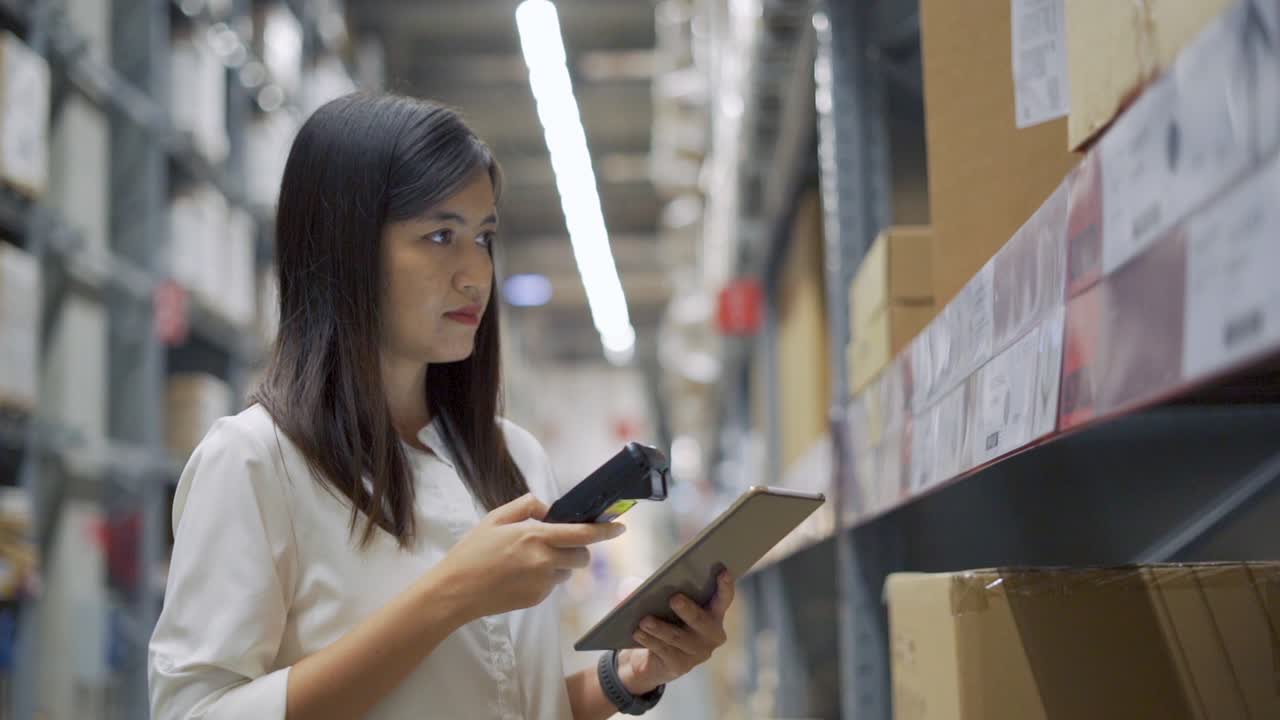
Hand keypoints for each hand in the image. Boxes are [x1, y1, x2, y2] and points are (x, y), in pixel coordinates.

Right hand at [429, 494, 624, 621]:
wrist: (455, 591)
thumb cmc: (472, 552)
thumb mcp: (496, 518)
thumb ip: (527, 507)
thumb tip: (549, 510)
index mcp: (535, 537)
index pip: (582, 533)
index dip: (605, 530)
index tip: (620, 526)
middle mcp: (543, 561)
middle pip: (583, 556)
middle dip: (579, 549)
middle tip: (560, 543)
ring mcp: (541, 584)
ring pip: (567, 572)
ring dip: (560, 564)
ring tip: (529, 560)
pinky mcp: (537, 600)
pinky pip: (551, 586)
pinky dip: (544, 578)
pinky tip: (519, 575)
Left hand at [618, 570, 735, 694]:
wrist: (649, 658)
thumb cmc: (661, 618)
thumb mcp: (659, 601)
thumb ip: (654, 589)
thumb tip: (636, 586)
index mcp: (713, 612)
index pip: (723, 598)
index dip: (725, 586)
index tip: (723, 572)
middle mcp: (711, 634)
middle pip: (701, 620)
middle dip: (688, 610)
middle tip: (674, 599)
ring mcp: (698, 652)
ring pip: (678, 637)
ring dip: (660, 628)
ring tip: (644, 620)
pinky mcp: (681, 666)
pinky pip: (664, 651)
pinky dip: (650, 640)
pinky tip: (638, 633)